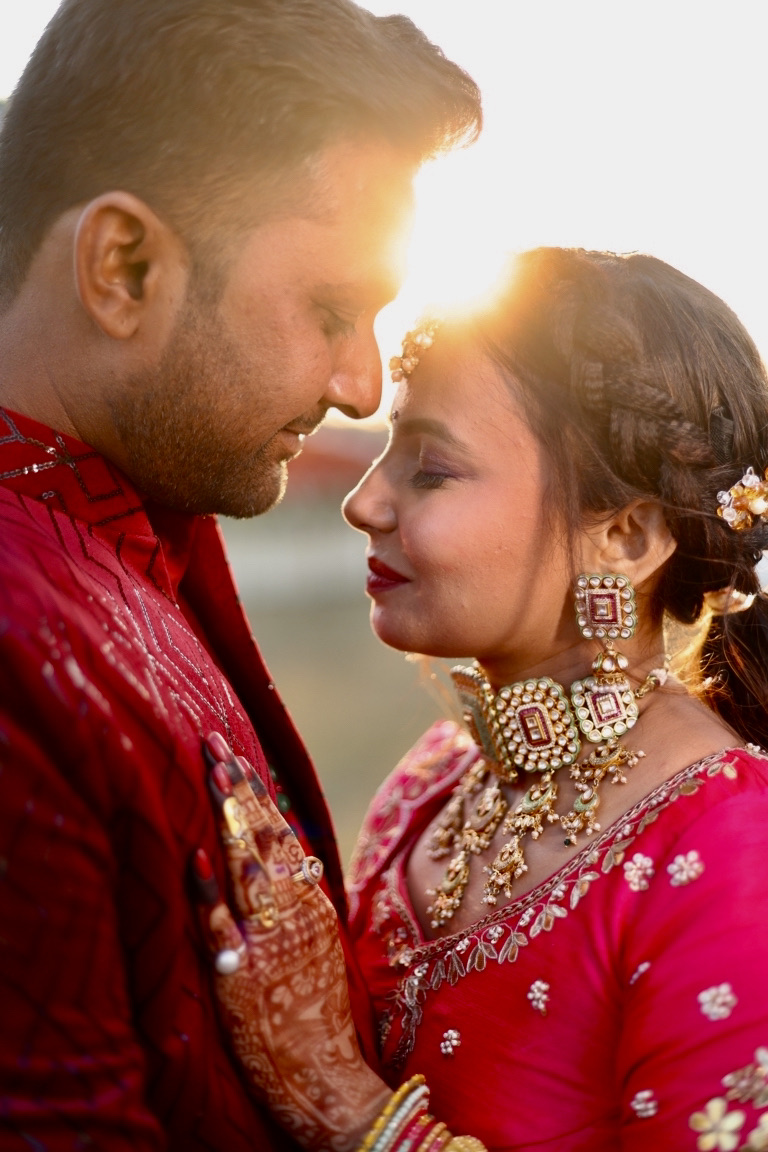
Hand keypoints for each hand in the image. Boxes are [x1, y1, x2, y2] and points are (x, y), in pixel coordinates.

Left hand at [193, 732, 389, 1151]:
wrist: (326, 1076)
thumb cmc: (322, 1010)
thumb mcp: (320, 941)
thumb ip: (299, 895)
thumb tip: (279, 848)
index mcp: (310, 902)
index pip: (280, 833)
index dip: (254, 793)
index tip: (234, 755)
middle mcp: (291, 913)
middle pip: (262, 838)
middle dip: (235, 789)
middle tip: (212, 744)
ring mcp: (267, 942)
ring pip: (247, 867)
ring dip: (227, 819)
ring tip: (210, 774)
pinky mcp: (241, 978)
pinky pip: (223, 929)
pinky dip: (209, 894)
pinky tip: (195, 860)